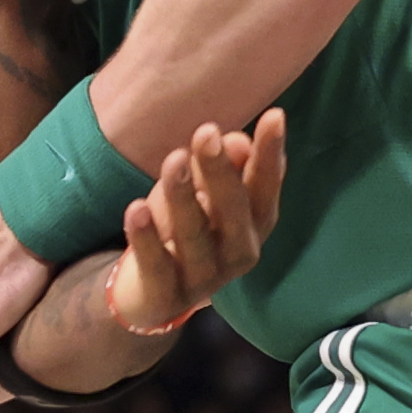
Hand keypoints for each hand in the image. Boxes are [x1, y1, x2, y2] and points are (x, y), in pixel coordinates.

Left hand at [106, 110, 286, 332]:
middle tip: (207, 132)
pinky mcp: (166, 296)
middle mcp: (238, 253)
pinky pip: (156, 264)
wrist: (152, 293)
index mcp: (255, 225)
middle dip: (220, 171)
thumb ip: (220, 168)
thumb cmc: (186, 227)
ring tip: (174, 159)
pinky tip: (137, 208)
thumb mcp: (203, 192)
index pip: (266, 187)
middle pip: (233, 211)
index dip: (270, 155)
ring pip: (194, 236)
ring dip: (183, 197)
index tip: (274, 116)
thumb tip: (236, 141)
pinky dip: (146, 237)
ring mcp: (203, 279)